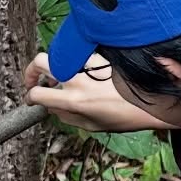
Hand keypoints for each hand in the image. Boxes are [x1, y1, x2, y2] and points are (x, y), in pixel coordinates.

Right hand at [24, 52, 167, 134]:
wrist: (150, 103)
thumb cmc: (124, 117)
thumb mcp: (91, 126)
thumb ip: (66, 117)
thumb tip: (51, 108)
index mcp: (75, 100)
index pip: (39, 93)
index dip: (30, 96)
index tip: (31, 97)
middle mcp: (79, 79)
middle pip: (41, 61)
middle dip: (31, 71)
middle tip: (34, 79)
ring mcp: (89, 65)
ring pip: (59, 54)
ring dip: (54, 66)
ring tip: (58, 78)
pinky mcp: (100, 56)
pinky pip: (78, 54)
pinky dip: (73, 62)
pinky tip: (78, 72)